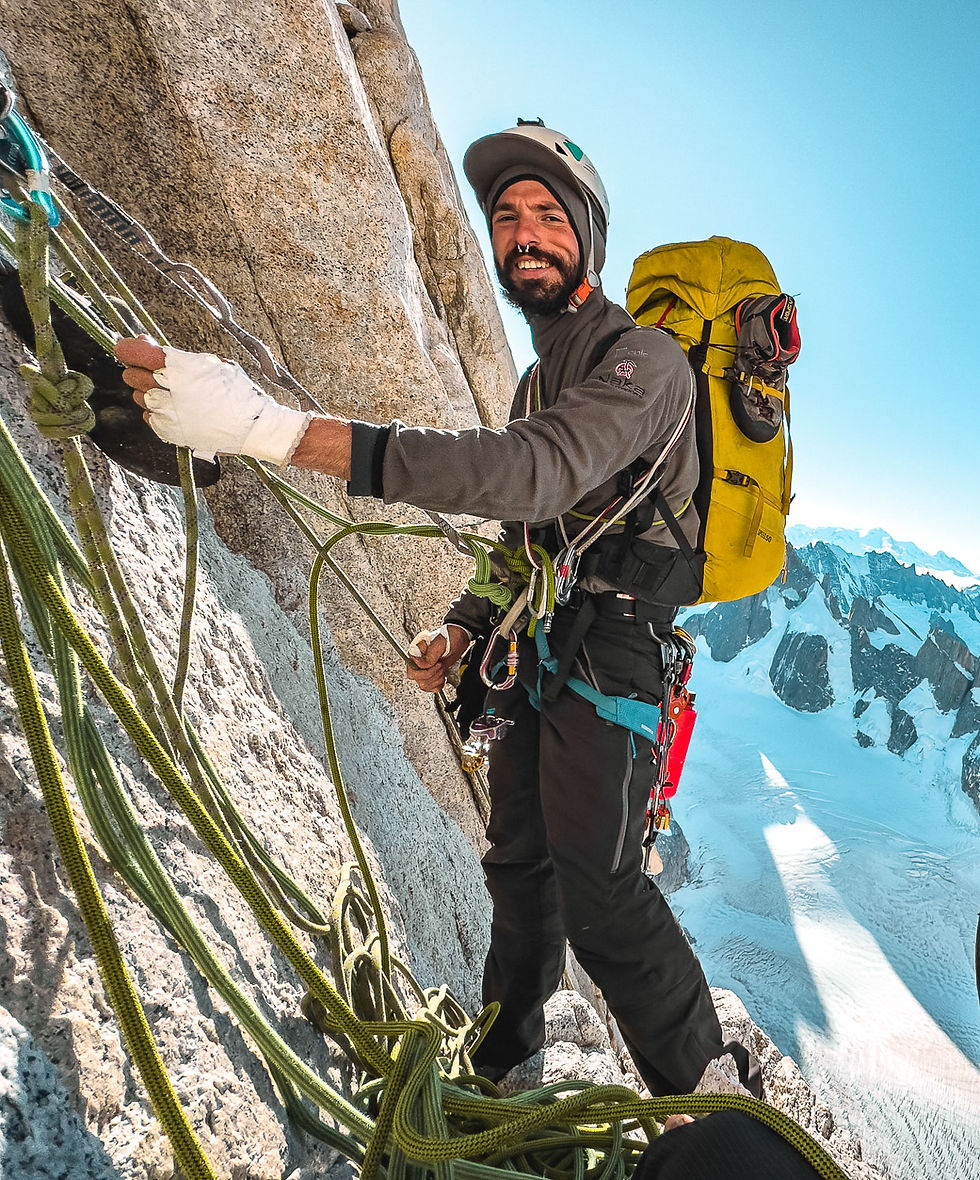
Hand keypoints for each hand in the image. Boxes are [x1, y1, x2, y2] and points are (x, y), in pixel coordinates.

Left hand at [114, 336, 312, 463]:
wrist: (254, 427)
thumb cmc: (237, 392)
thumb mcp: (211, 363)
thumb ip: (176, 354)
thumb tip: (146, 343)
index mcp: (177, 367)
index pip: (133, 352)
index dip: (127, 349)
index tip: (127, 348)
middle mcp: (166, 390)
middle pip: (131, 375)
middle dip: (141, 371)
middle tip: (161, 374)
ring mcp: (164, 413)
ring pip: (140, 397)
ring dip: (152, 393)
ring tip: (177, 395)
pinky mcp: (167, 431)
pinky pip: (150, 417)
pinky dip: (160, 412)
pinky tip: (180, 411)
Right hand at [406, 624, 470, 692]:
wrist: (460, 639)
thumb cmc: (450, 637)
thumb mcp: (441, 643)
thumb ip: (430, 655)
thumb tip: (418, 663)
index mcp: (416, 652)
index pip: (411, 670)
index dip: (424, 672)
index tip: (437, 664)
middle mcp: (418, 661)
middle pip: (417, 679)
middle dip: (432, 676)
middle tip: (441, 667)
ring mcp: (425, 668)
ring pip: (424, 684)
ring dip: (436, 680)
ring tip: (443, 671)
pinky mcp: (432, 674)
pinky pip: (430, 687)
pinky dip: (438, 685)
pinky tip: (442, 678)